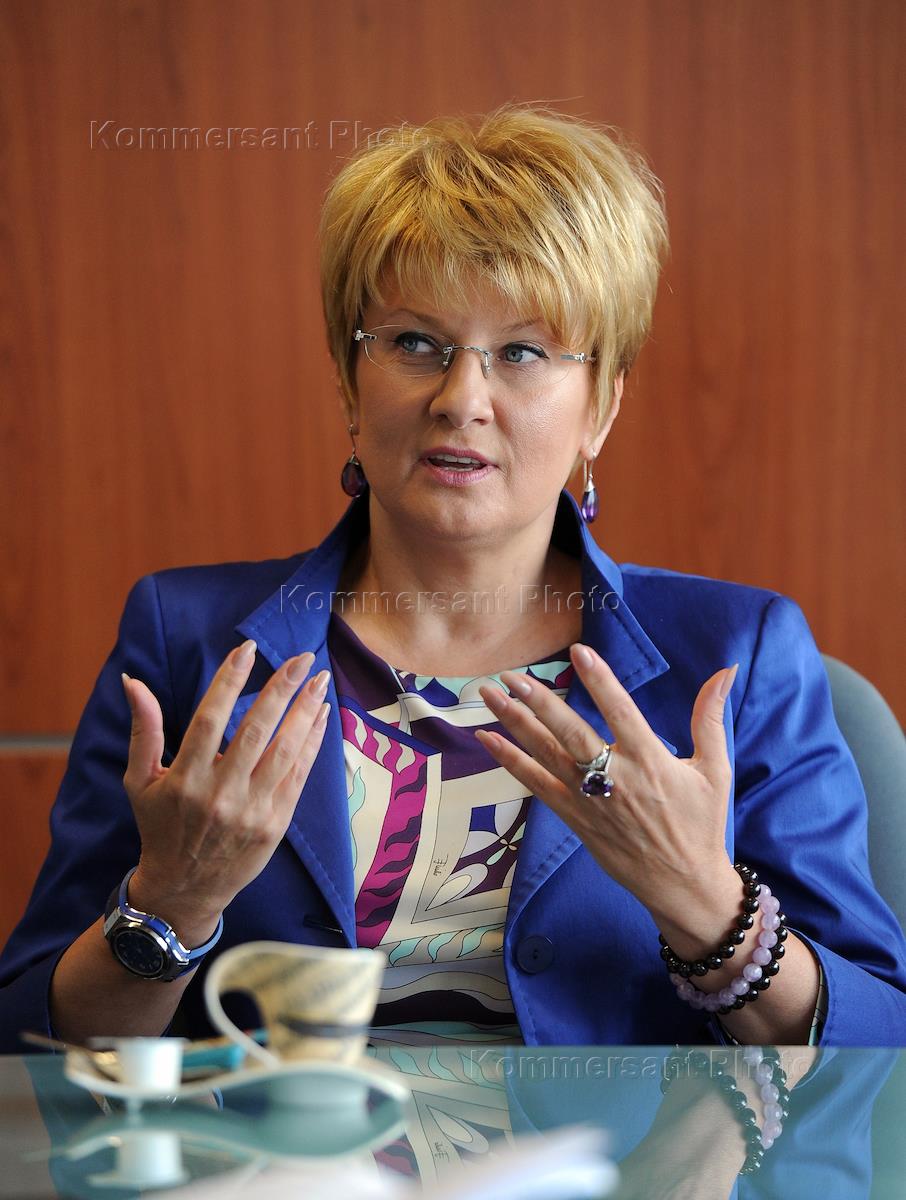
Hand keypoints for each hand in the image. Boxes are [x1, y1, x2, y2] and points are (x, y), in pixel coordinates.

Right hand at [120, 639, 329, 942]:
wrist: (184, 889)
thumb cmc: (160, 826)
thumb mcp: (139, 780)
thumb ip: (143, 728)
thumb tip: (132, 680)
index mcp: (185, 779)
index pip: (210, 717)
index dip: (230, 680)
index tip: (247, 648)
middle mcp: (220, 793)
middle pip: (256, 729)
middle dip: (282, 687)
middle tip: (303, 657)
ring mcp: (251, 810)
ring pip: (285, 750)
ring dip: (305, 711)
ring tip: (319, 680)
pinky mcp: (275, 824)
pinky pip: (298, 775)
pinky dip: (311, 743)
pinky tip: (320, 716)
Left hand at [476, 644, 739, 930]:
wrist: (683, 884)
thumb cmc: (701, 824)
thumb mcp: (715, 770)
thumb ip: (710, 717)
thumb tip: (724, 671)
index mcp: (651, 761)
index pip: (621, 711)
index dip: (600, 680)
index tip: (579, 652)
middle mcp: (616, 779)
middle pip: (572, 733)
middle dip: (540, 701)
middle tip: (514, 675)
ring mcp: (590, 800)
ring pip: (546, 755)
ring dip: (516, 723)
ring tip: (490, 694)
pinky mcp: (574, 819)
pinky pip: (536, 785)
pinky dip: (511, 761)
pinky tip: (488, 738)